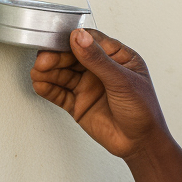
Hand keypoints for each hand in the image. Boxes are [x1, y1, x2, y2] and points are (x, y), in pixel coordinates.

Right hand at [29, 28, 169, 159]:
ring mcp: (87, 86)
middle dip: (56, 57)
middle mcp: (99, 69)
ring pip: (62, 74)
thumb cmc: (143, 110)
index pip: (90, 41)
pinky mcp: (78, 103)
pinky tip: (40, 84)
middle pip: (72, 56)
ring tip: (38, 72)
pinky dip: (48, 88)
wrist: (140, 143)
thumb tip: (80, 38)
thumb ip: (98, 60)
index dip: (73, 40)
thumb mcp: (122, 80)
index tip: (59, 40)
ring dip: (48, 72)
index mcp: (116, 56)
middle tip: (44, 60)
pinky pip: (59, 93)